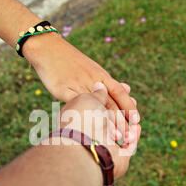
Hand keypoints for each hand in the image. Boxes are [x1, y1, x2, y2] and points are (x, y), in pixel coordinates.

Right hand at [23, 32, 139, 142]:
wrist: (48, 48)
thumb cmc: (71, 63)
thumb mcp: (93, 70)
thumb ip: (109, 83)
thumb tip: (128, 89)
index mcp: (101, 76)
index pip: (120, 92)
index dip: (129, 106)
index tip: (137, 121)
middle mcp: (92, 80)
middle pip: (109, 102)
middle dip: (120, 121)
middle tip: (128, 137)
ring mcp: (77, 84)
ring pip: (94, 106)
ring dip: (105, 123)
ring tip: (113, 137)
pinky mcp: (63, 88)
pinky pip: (75, 104)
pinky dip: (83, 117)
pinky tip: (86, 128)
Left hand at [58, 83, 140, 178]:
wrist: (86, 146)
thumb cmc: (82, 120)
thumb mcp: (88, 100)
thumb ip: (97, 95)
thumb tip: (100, 86)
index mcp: (77, 121)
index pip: (94, 109)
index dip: (108, 99)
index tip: (121, 90)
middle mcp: (88, 136)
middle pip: (107, 122)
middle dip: (121, 111)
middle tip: (133, 100)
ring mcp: (101, 148)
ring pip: (119, 135)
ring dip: (128, 124)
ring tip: (136, 115)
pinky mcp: (117, 159)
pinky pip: (128, 148)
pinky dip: (133, 137)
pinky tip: (137, 127)